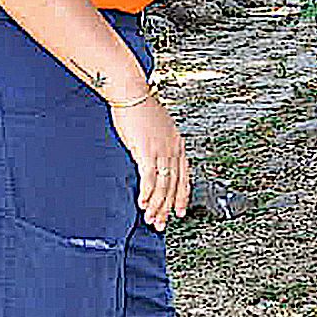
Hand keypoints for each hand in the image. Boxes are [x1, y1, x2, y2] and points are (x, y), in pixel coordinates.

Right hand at [110, 92, 188, 230]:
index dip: (182, 195)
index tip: (179, 210)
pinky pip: (149, 178)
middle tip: (162, 223)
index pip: (184, 176)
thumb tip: (150, 160)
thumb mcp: (156, 130)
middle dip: (167, 207)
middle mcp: (173, 150)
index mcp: (178, 145)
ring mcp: (162, 151)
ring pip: (163, 185)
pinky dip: (147, 193)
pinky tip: (142, 203)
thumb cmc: (140, 109)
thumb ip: (157, 146)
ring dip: (156, 205)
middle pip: (174, 185)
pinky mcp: (146, 151)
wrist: (131, 93)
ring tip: (151, 219)